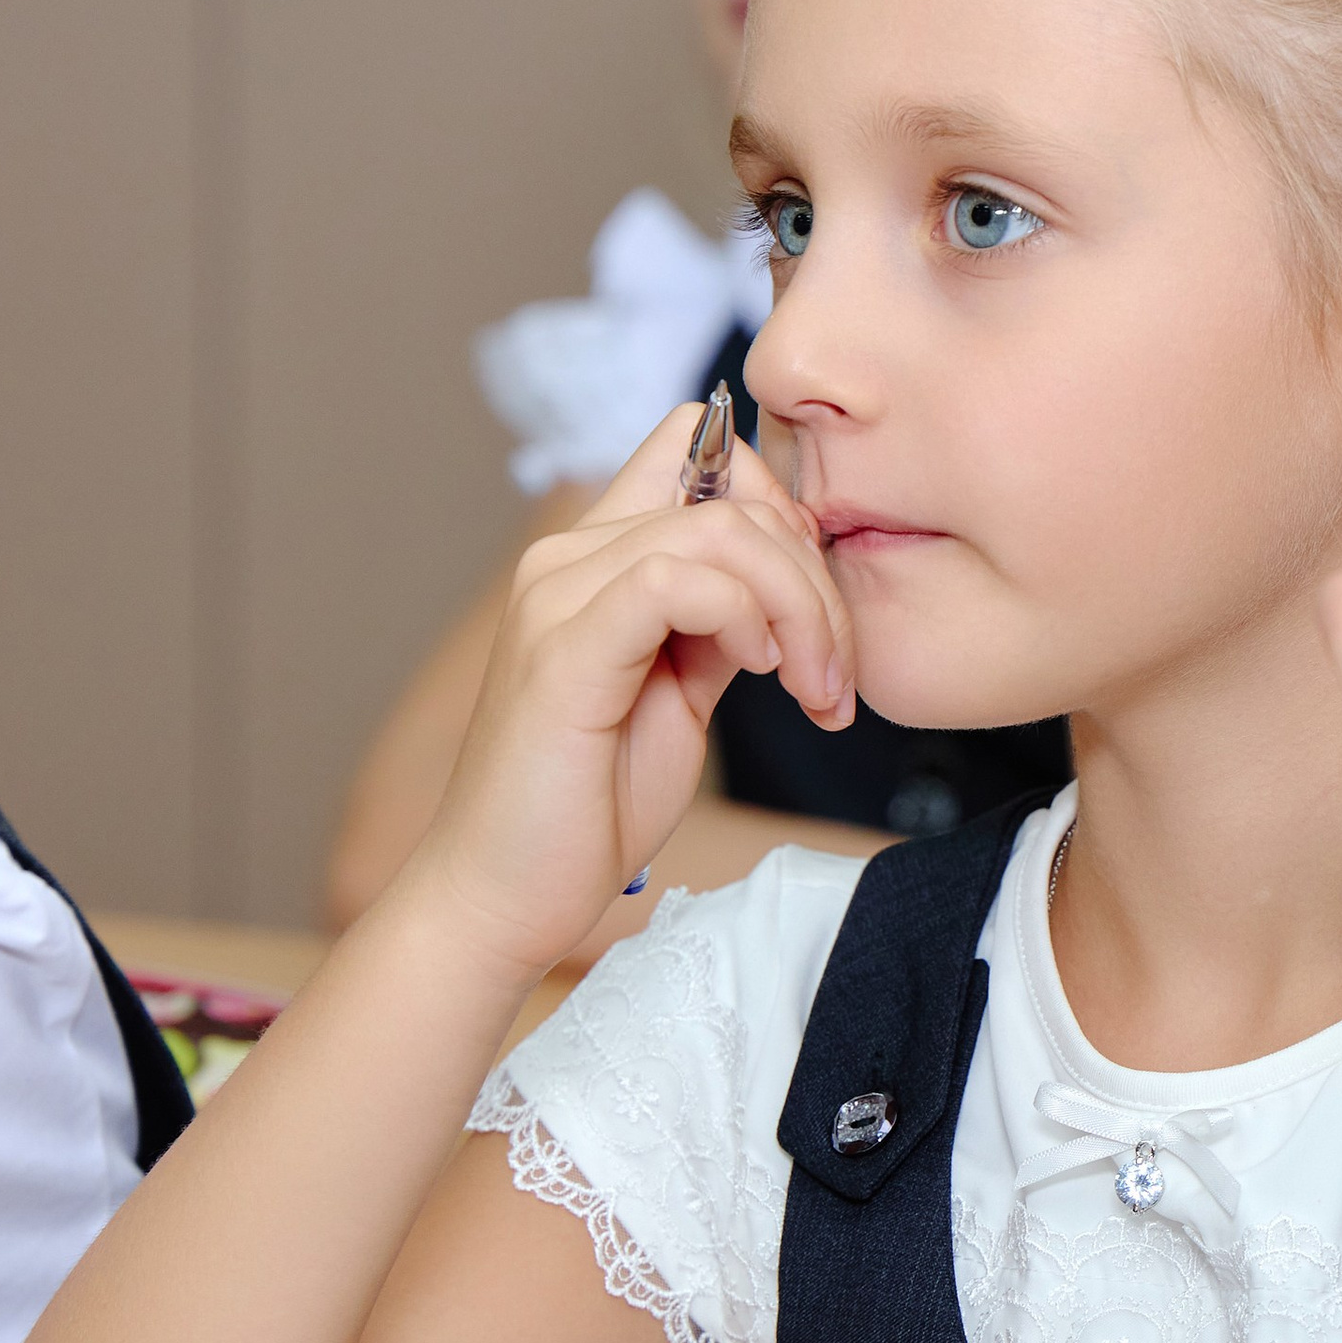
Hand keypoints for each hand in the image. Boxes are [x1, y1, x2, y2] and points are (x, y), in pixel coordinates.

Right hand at [407, 405, 854, 977]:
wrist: (506, 895)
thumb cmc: (591, 804)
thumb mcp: (683, 693)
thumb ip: (724, 624)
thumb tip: (790, 584)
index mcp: (595, 559)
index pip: (695, 447)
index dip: (780, 503)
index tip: (817, 603)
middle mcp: (567, 558)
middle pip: (733, 493)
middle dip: (816, 577)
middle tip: (835, 673)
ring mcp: (557, 596)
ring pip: (721, 529)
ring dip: (800, 606)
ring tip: (813, 687)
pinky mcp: (563, 649)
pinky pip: (677, 578)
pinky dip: (746, 615)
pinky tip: (762, 674)